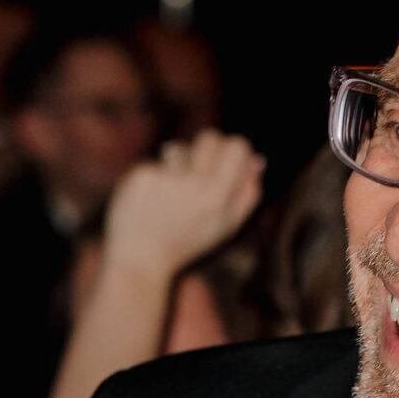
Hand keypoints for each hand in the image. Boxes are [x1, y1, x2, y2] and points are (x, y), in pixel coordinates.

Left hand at [102, 131, 264, 282]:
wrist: (141, 259)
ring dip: (176, 163)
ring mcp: (166, 178)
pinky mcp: (142, 176)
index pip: (237, 146)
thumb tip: (258, 159)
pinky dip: (152, 177)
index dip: (232, 149)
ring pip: (178, 149)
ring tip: (169, 193)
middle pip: (209, 137)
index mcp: (219, 196)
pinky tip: (148, 201)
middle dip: (205, 148)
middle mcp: (194, 184)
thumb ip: (248, 195)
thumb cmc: (186, 243)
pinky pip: (154, 163)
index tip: (225, 159)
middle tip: (197, 167)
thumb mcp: (225, 226)